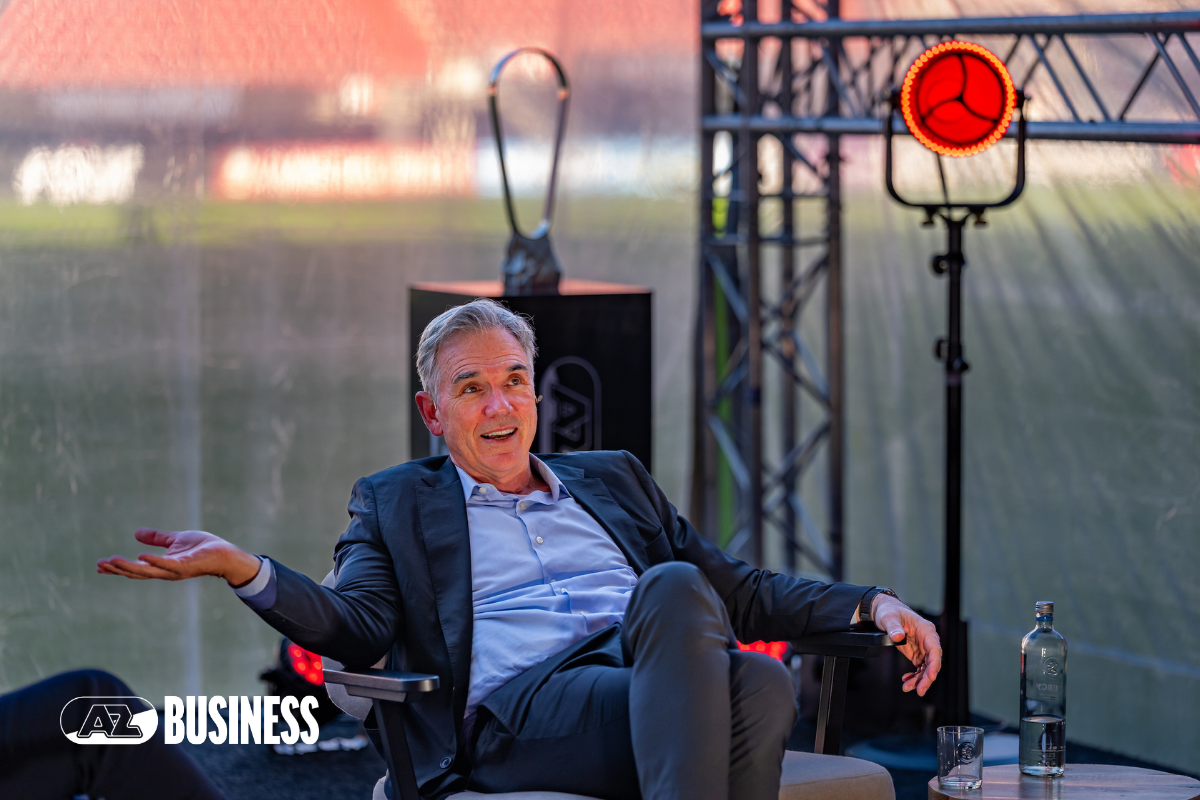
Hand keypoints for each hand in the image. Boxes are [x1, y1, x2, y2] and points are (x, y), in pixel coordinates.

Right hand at [97, 529, 261, 585]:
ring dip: (129, 567)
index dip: (118, 567)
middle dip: (118, 569)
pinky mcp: (186, 566)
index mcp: (161, 566)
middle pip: (137, 572)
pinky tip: (141, 556)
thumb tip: (136, 533)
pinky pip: (167, 565)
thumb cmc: (203, 548)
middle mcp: (165, 571)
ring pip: (147, 571)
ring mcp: (175, 570)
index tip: (99, 566)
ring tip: (112, 561)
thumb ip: (157, 538)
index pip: (135, 568)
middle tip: (100, 565)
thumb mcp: (175, 540)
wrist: (225, 553)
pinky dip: (154, 561)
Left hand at [872, 595, 941, 696]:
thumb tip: (898, 637)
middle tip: (919, 690)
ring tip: (907, 687)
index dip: (934, 664)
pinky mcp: (916, 652)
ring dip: (919, 679)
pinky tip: (907, 681)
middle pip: (932, 662)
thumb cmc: (889, 611)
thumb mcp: (888, 617)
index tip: (931, 676)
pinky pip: (919, 667)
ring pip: (926, 667)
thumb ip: (893, 627)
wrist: (883, 611)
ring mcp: (922, 647)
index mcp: (925, 629)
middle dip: (927, 678)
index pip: (934, 649)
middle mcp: (927, 639)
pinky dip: (914, 676)